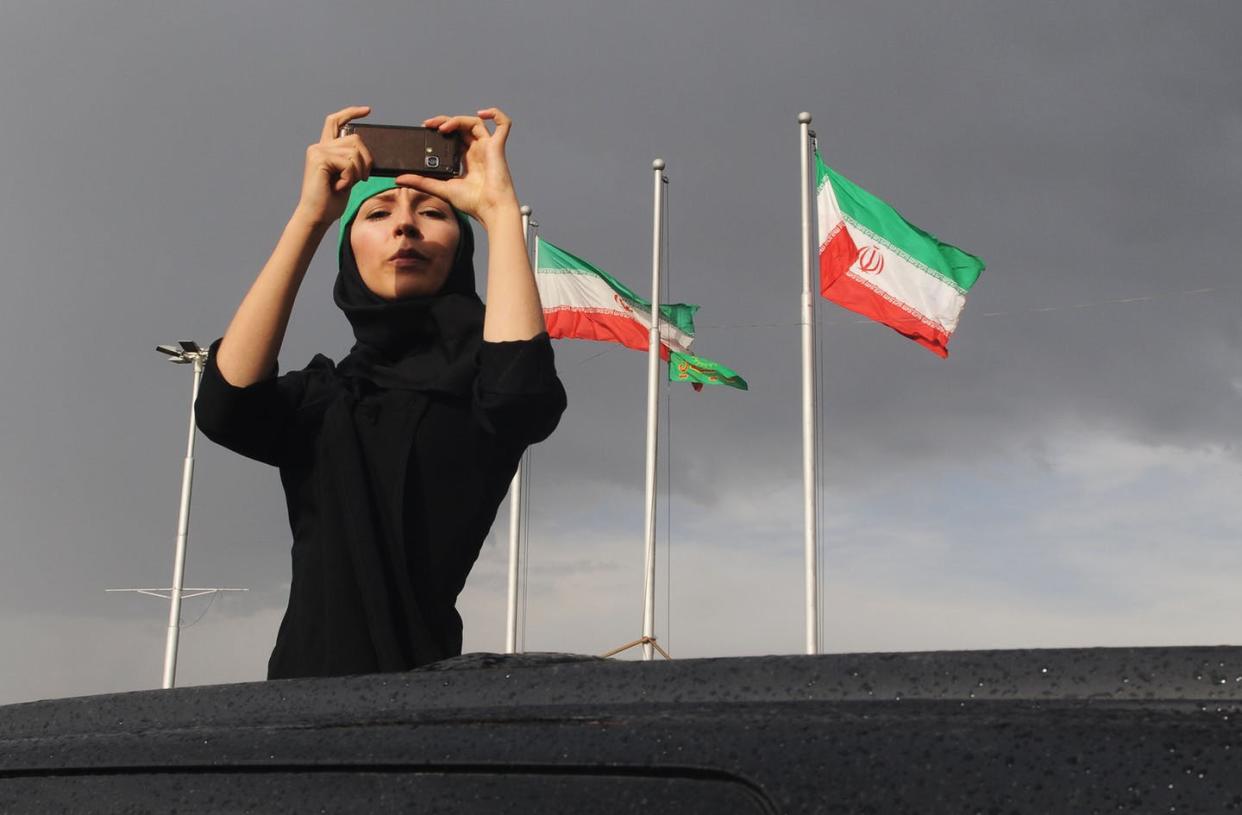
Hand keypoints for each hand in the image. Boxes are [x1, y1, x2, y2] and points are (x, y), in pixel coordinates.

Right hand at [293, 106, 374, 226]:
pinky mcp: (319, 159)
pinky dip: (350, 178)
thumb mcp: (348, 177)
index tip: (368, 110)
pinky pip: (348, 163)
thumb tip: (368, 152)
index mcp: (325, 148)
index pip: (336, 121)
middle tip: (362, 178)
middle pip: (355, 139)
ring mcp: (318, 151)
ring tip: (347, 184)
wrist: (317, 216)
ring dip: (358, 171)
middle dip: (366, 159)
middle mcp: (319, 146)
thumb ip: (354, 161)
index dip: (351, 113)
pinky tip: (339, 187)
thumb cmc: (331, 201)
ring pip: (354, 152)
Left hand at [394, 108, 518, 228]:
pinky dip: (495, 114)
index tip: (426, 129)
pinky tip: (481, 112)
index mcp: (466, 159)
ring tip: (443, 127)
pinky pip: (503, 125)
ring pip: (474, 122)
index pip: (453, 136)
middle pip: (461, 126)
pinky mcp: (497, 147)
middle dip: (444, 121)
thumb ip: (421, 181)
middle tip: (428, 125)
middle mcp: (477, 151)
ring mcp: (488, 148)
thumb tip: (399, 179)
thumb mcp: (441, 189)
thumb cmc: (473, 203)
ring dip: (457, 120)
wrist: (490, 210)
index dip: (441, 129)